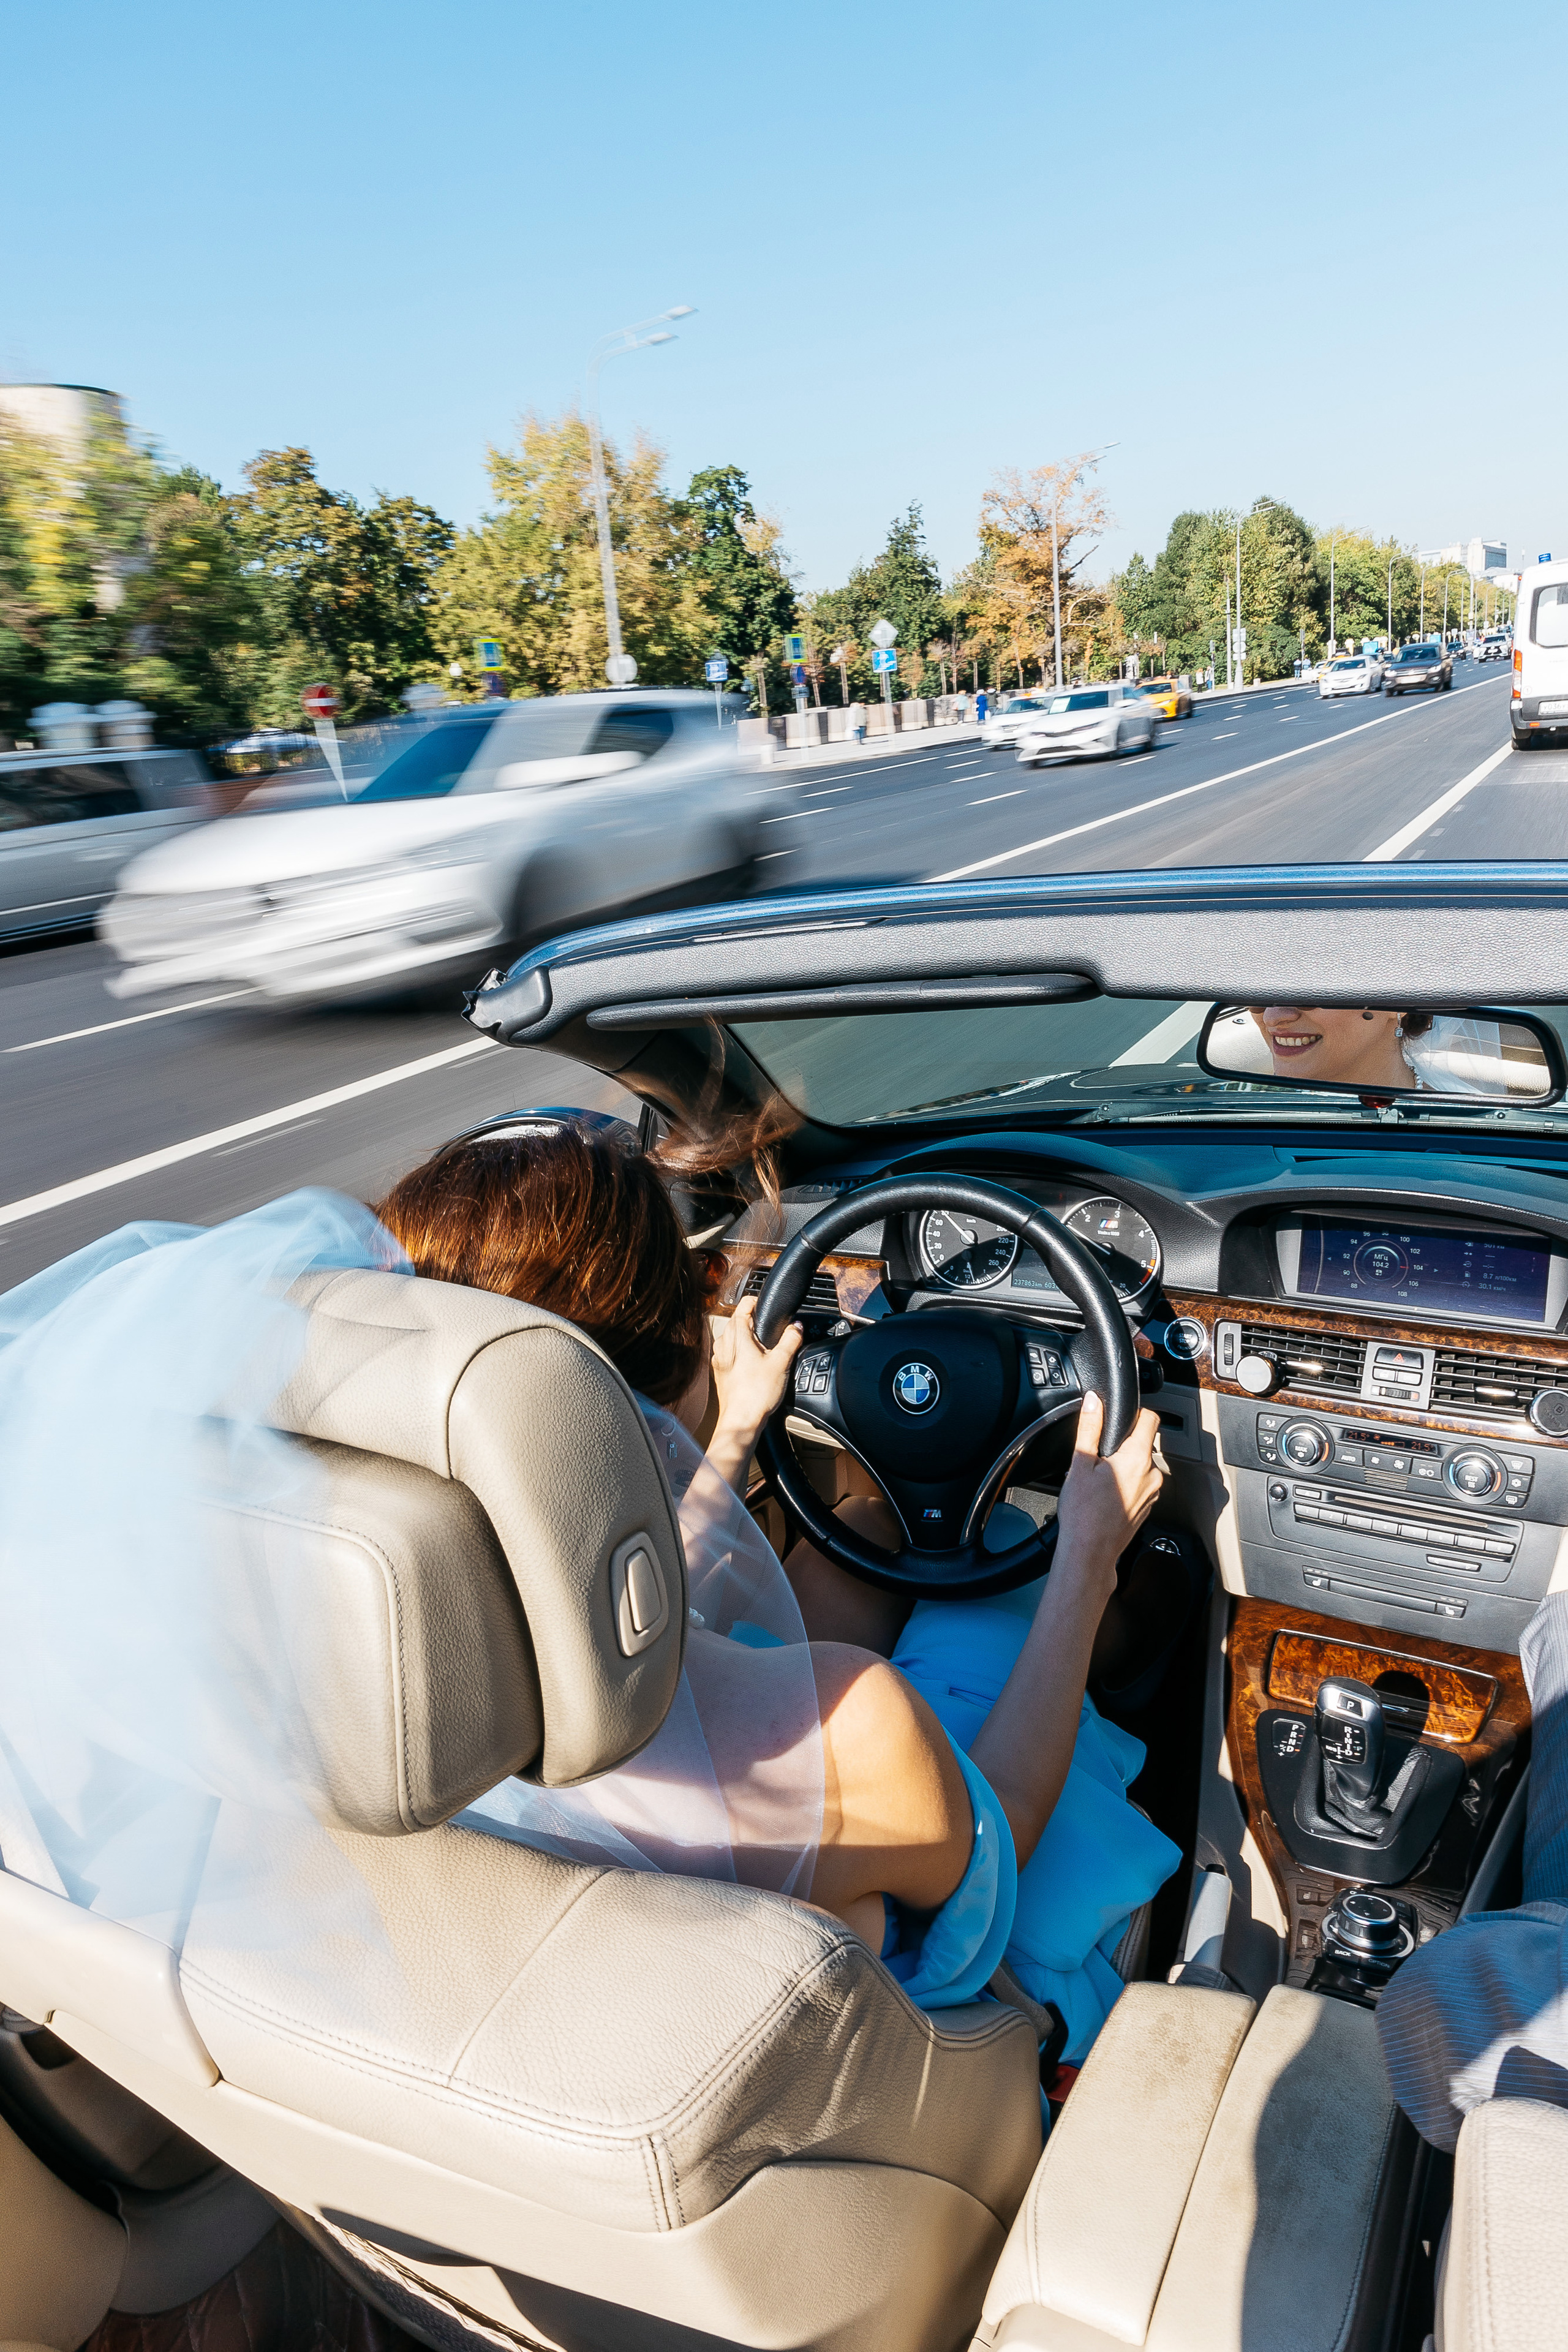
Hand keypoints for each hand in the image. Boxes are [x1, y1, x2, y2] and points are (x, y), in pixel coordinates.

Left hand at [706, 1297, 802, 1487]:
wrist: (740, 1422)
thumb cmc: (756, 1394)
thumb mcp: (781, 1363)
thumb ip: (790, 1340)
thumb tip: (797, 1326)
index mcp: (737, 1337)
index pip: (742, 1307)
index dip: (754, 1301)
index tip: (764, 1302)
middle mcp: (724, 1346)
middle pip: (734, 1320)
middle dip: (748, 1317)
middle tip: (764, 1321)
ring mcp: (719, 1359)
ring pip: (728, 1336)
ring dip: (741, 1333)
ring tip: (757, 1339)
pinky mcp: (719, 1373)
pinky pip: (726, 1352)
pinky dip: (736, 1349)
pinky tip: (747, 1359)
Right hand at [1052, 1391, 1163, 1600]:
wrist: (1090, 1554)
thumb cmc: (1083, 1514)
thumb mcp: (1080, 1464)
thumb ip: (1089, 1428)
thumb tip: (1094, 1401)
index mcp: (1138, 1458)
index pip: (1151, 1419)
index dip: (1135, 1413)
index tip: (1117, 1419)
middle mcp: (1152, 1475)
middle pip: (1143, 1443)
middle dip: (1122, 1445)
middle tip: (1097, 1458)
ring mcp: (1152, 1493)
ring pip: (1140, 1466)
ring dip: (1123, 1466)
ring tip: (1098, 1480)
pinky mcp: (1147, 1507)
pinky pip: (1139, 1485)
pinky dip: (1125, 1484)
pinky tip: (1105, 1495)